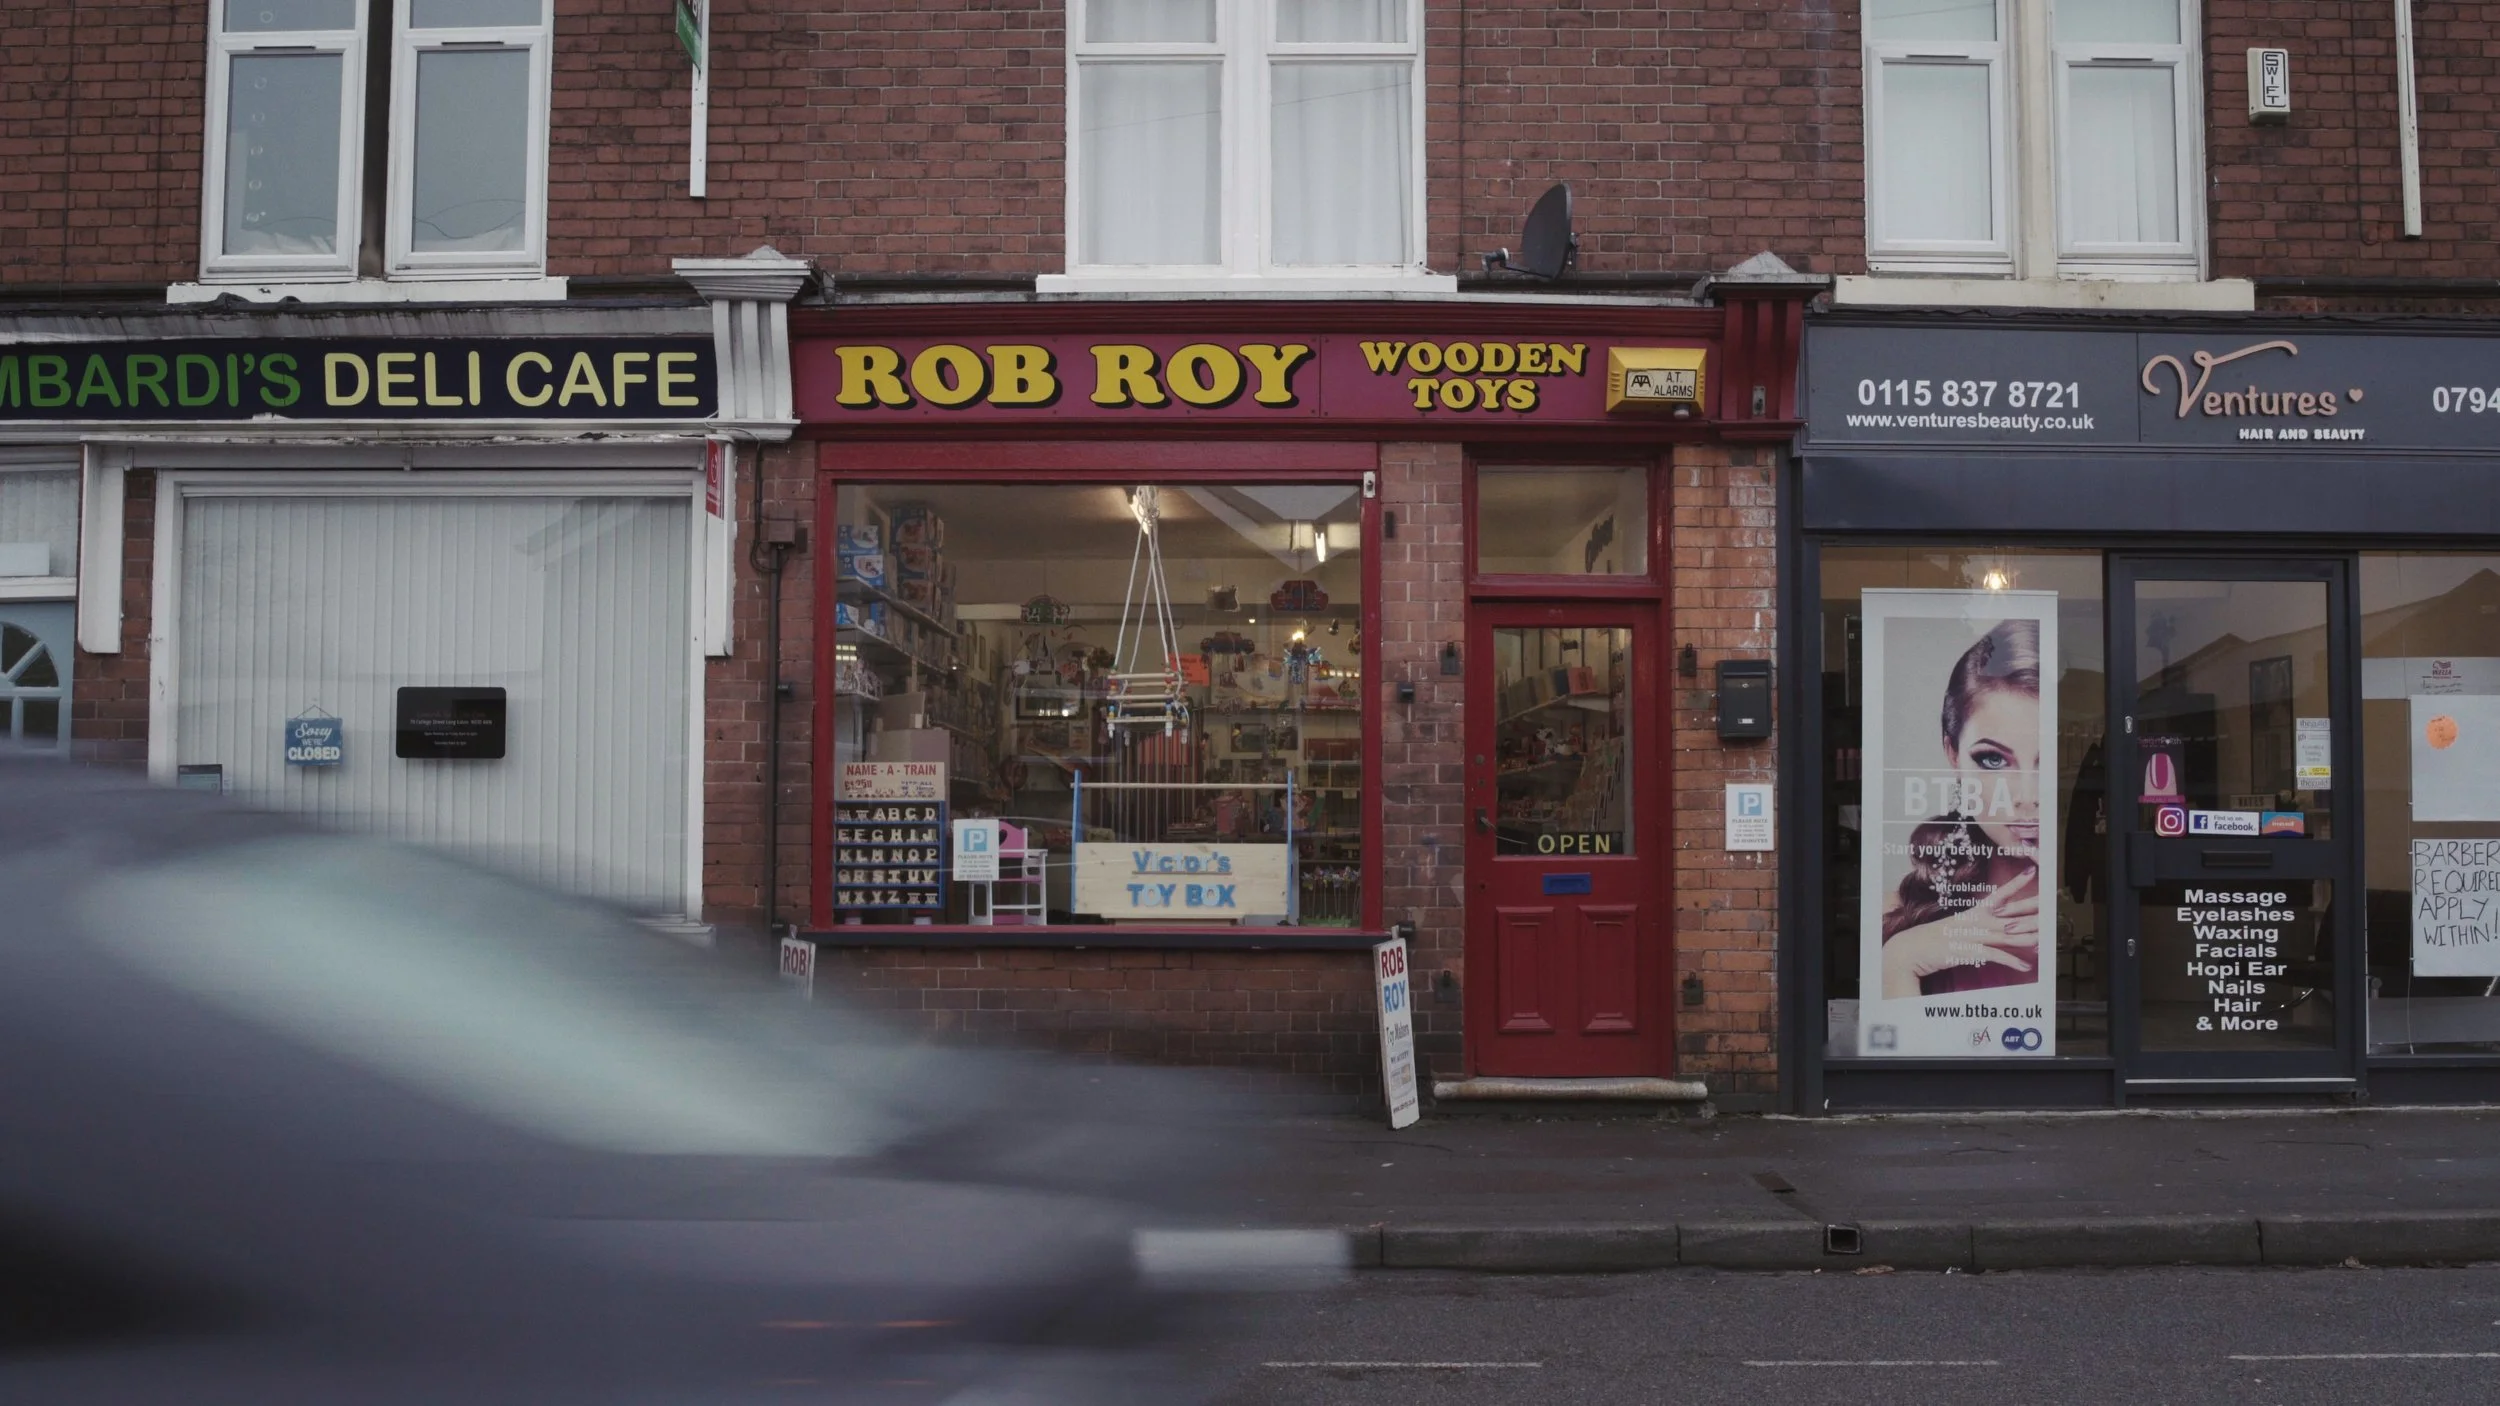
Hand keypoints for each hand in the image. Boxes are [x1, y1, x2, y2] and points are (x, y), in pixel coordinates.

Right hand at [1882, 867, 2039, 998]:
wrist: (1910, 949)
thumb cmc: (1933, 940)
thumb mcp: (1956, 928)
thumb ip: (1976, 928)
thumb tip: (1994, 930)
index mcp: (1972, 913)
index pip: (1999, 895)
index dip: (2016, 884)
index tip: (2032, 872)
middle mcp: (1975, 921)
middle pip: (2009, 914)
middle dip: (2031, 909)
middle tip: (2051, 903)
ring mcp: (1972, 935)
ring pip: (2006, 934)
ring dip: (2027, 937)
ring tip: (2046, 938)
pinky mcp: (1968, 951)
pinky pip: (1994, 955)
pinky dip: (2011, 961)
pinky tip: (2025, 966)